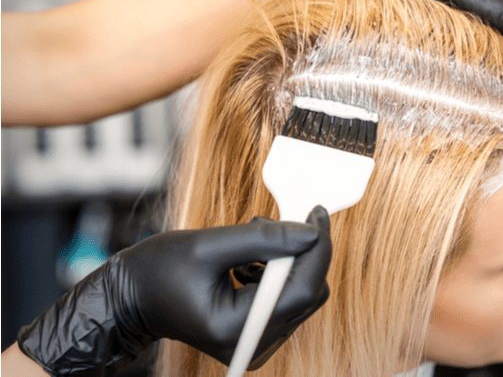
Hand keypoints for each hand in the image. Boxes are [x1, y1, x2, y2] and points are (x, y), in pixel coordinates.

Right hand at [17, 207, 331, 373]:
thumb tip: (310, 231)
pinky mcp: (256, 333)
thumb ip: (263, 238)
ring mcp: (255, 342)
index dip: (318, 249)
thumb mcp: (208, 245)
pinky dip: (275, 272)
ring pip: (300, 294)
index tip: (317, 213)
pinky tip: (248, 260)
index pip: (303, 290)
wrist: (130, 300)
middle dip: (301, 253)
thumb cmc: (157, 271)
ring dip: (286, 261)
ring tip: (249, 243)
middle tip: (279, 221)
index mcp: (238, 328)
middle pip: (308, 293)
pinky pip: (285, 298)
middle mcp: (253, 344)